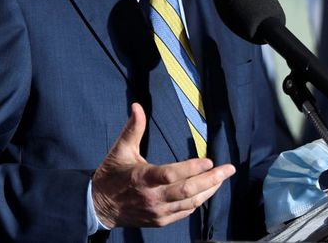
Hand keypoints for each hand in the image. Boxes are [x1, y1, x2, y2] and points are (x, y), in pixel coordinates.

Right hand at [91, 103, 234, 227]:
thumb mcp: (120, 150)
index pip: (171, 174)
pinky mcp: (159, 220)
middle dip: (212, 180)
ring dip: (209, 191)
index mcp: (143, 178)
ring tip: (222, 178)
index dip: (191, 169)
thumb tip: (137, 106)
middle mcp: (152, 197)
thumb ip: (133, 128)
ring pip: (190, 203)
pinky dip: (197, 202)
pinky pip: (184, 212)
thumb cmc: (112, 175)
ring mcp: (157, 211)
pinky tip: (206, 192)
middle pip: (187, 191)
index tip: (209, 161)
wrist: (99, 206)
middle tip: (228, 169)